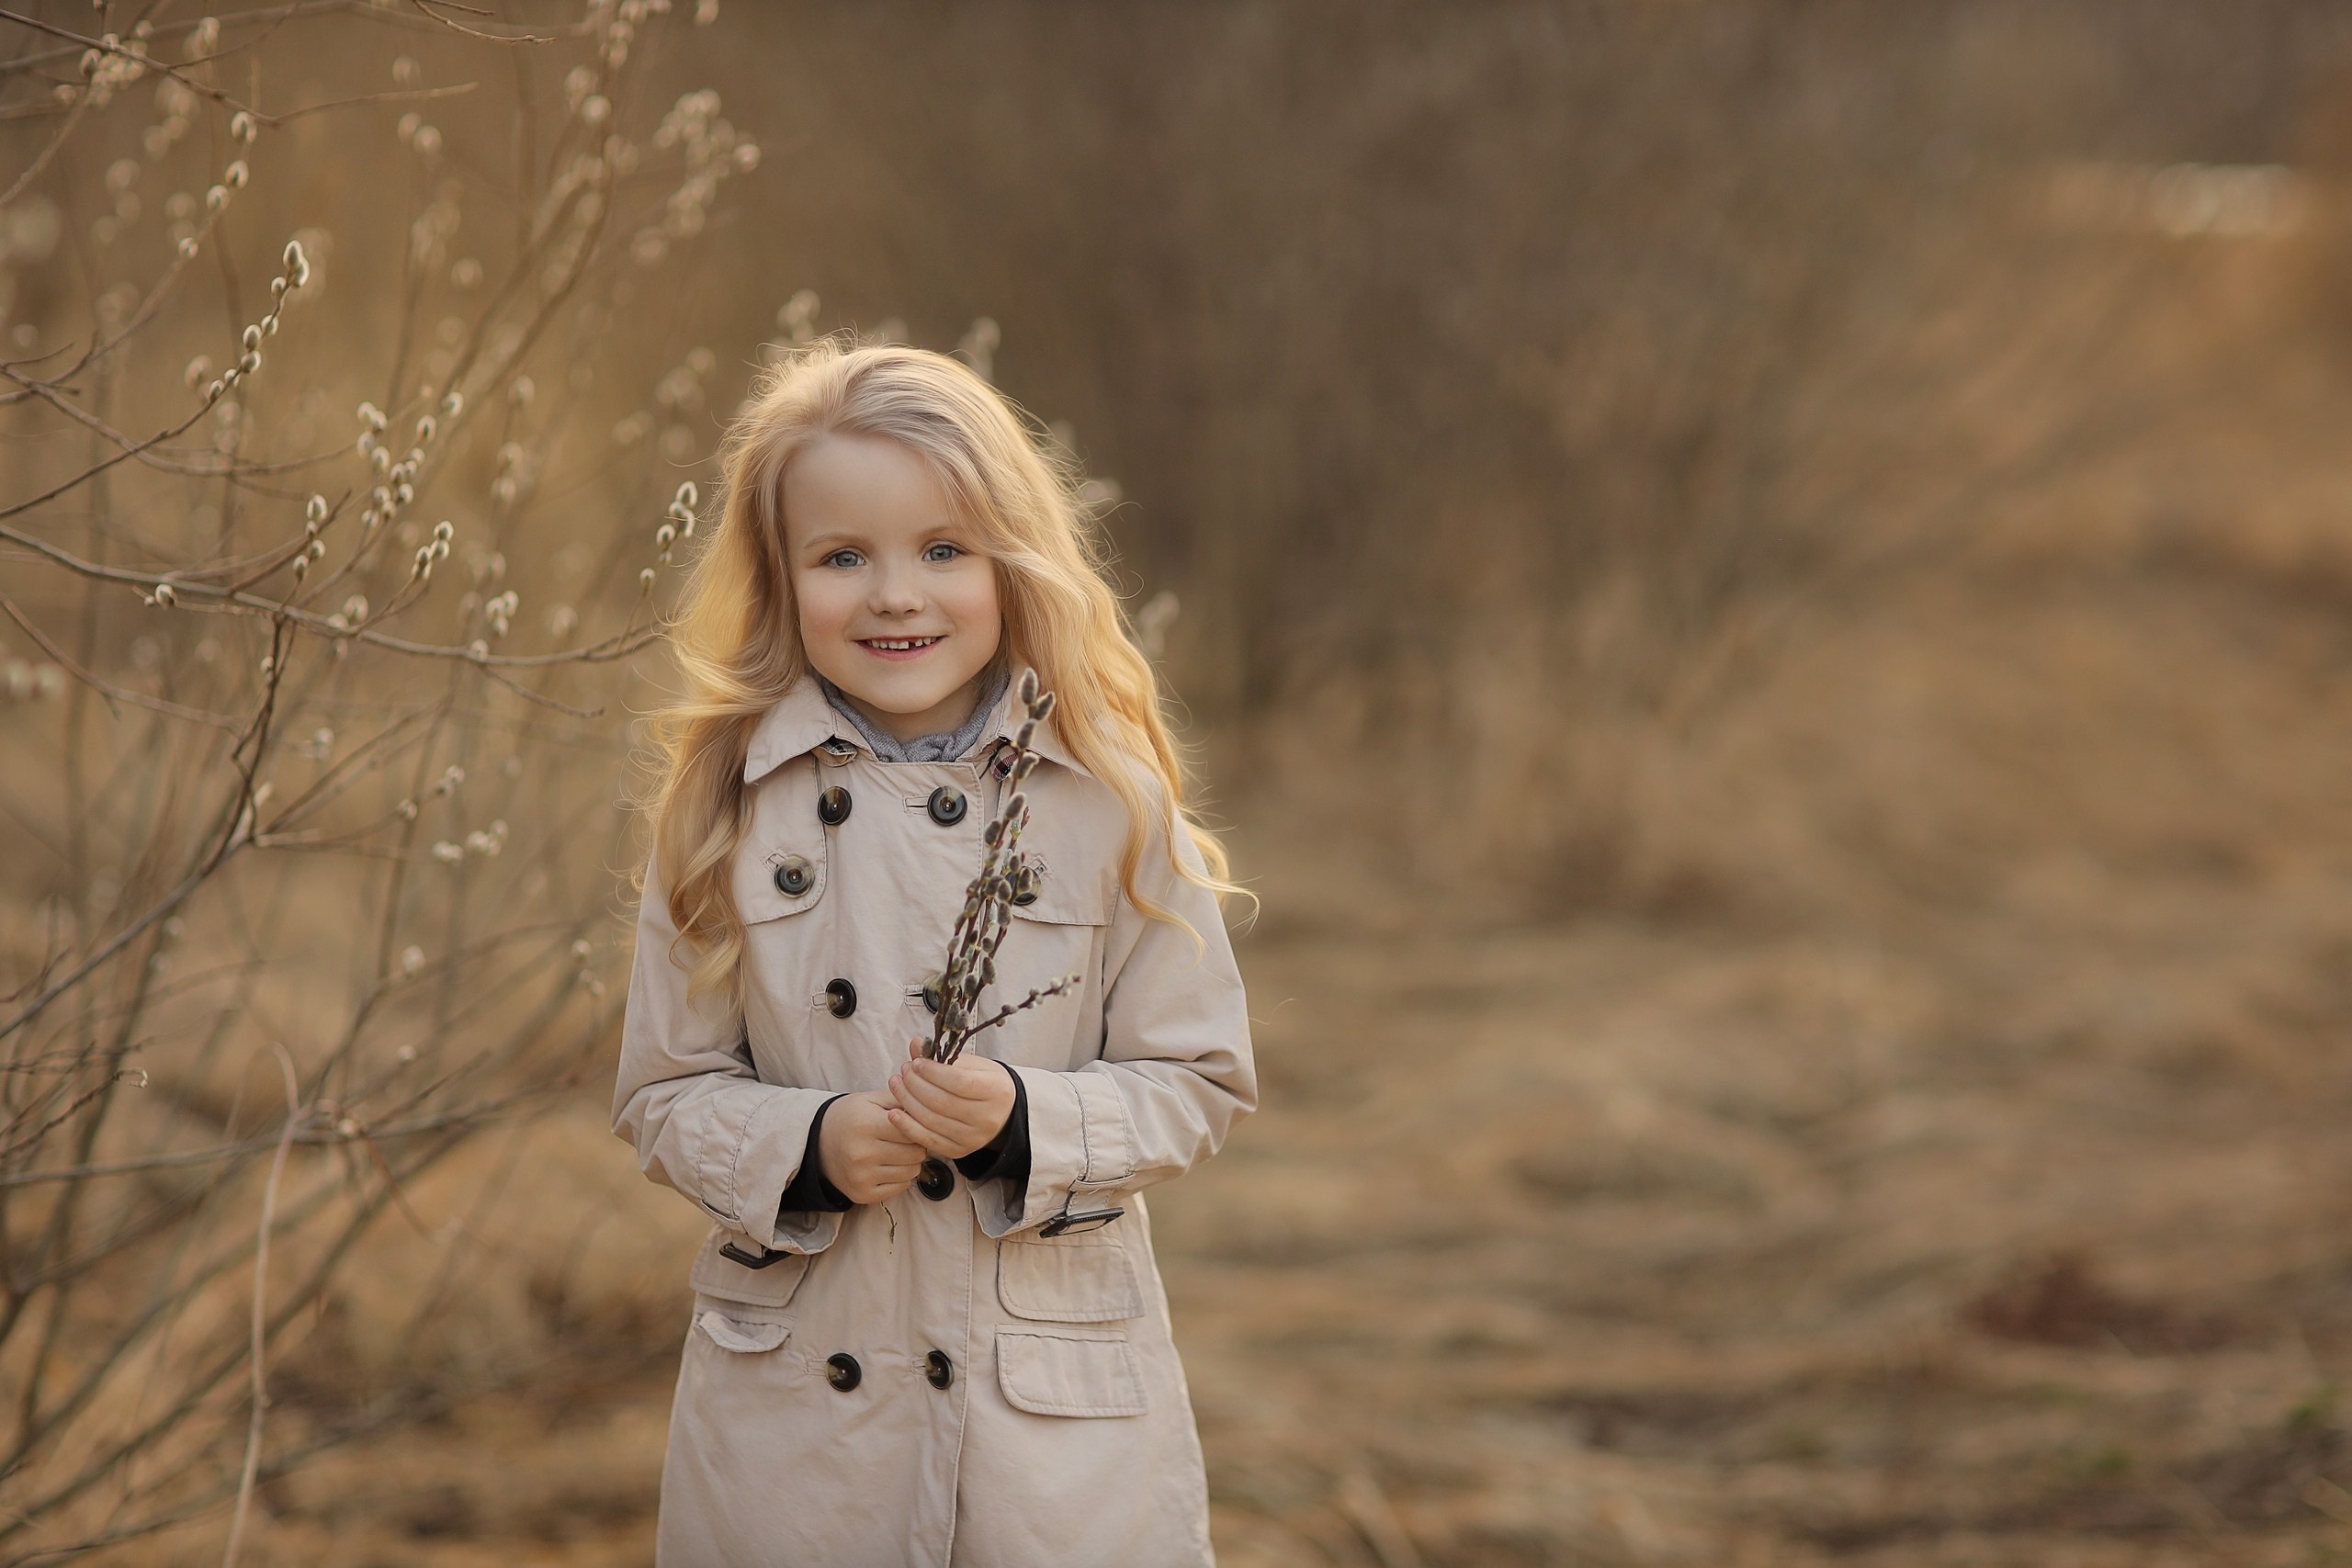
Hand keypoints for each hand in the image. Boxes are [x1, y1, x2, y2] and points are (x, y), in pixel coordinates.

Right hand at [816, 1088, 925, 1203]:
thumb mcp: (872, 1099)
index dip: (917, 1126)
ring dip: (911, 1162)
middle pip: (916, 1153)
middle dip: (916, 1145)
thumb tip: (930, 1111)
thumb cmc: (851, 1117)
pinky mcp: (862, 1194)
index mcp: (866, 1124)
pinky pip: (901, 1188)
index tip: (912, 1124)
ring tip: (896, 1152)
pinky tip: (888, 1166)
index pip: (912, 1131)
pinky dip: (901, 1177)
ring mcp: (861, 1177)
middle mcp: (862, 1153)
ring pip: (911, 1172)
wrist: (819, 1142)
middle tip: (905, 1139)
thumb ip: (902, 1101)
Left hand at [886, 1037, 1015, 1159]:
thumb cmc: (984, 1083)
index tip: (916, 1063)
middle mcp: (987, 1118)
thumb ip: (943, 1056)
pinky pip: (928, 1140)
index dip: (933, 1072)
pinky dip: (907, 1127)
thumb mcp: (971, 1065)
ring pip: (932, 1121)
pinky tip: (894, 1113)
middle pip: (942, 1102)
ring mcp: (973, 1138)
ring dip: (907, 1102)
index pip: (960, 1082)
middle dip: (915, 1085)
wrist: (1002, 1113)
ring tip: (897, 1085)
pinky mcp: (959, 1151)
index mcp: (996, 1091)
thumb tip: (915, 1044)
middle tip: (903, 1072)